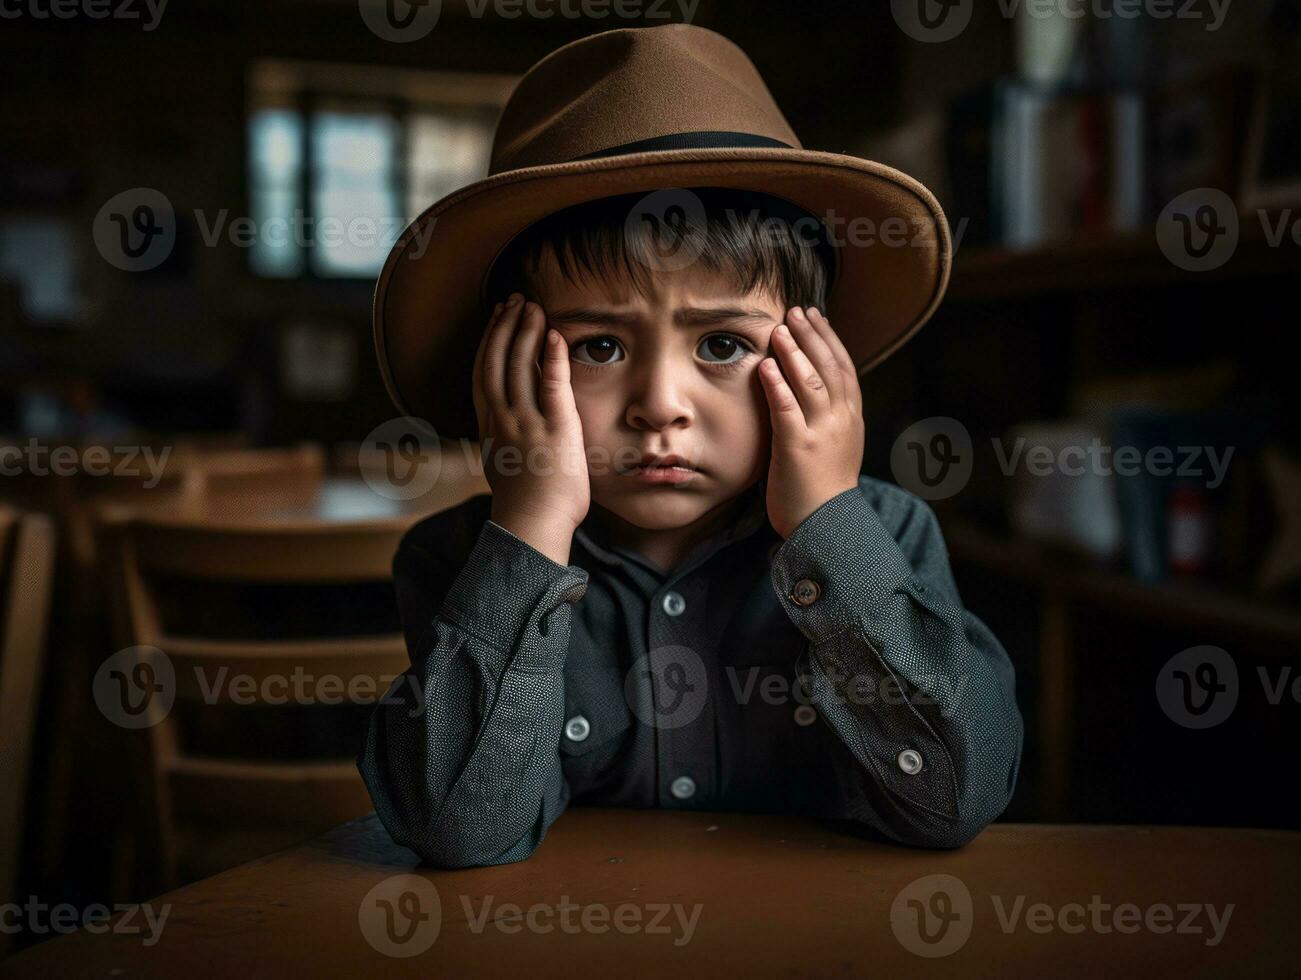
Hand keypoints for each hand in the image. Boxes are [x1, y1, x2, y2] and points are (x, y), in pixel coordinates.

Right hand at [472, 293, 589, 563]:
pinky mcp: (555, 429)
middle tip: (515, 300)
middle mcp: (502, 419)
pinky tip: (555, 336)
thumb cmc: (526, 504)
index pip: (483, 373)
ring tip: (533, 308)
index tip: (497, 318)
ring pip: (519, 366)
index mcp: (489, 426)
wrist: (533, 525)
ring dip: (526, 332)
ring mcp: (526, 423)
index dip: (489, 341)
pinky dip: (551, 357)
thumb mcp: (502, 465)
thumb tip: (502, 428)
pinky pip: (551, 385)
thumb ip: (501, 439)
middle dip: (504, 326)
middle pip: (496, 361)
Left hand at [757, 306, 864, 539]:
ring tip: (780, 329)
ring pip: (812, 381)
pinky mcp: (797, 447)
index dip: (829, 338)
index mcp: (851, 418)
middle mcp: (840, 420)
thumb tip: (814, 390)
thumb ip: (829, 417)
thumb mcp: (837, 446)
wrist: (827, 527)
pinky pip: (787, 409)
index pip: (844, 367)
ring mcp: (821, 433)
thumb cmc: (824, 490)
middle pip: (829, 366)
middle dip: (811, 335)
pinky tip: (767, 366)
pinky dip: (778, 384)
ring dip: (795, 352)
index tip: (815, 316)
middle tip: (795, 311)